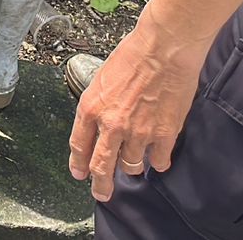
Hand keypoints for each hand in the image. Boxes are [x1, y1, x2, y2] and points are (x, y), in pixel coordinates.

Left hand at [68, 10, 209, 200]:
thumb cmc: (133, 56)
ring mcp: (138, 132)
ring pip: (130, 166)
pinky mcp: (164, 134)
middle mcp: (111, 125)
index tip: (80, 173)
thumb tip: (100, 125)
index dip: (78, 163)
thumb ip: (99, 106)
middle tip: (101, 193)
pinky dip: (157, 163)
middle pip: (101, 166)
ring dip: (131, 168)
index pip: (78, 145)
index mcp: (91, 108)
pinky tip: (157, 159)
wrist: (163, 50)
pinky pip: (158, 161)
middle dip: (100, 184)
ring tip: (133, 166)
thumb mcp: (101, 79)